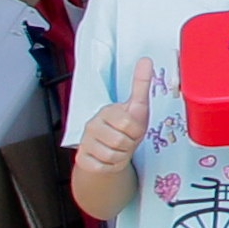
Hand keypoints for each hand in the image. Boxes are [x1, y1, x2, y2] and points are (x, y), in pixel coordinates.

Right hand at [71, 51, 158, 189]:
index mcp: (107, 111)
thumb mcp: (137, 107)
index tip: (133, 129)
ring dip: (122, 157)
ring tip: (120, 150)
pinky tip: (110, 160)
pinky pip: (103, 167)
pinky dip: (112, 167)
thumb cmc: (124, 128)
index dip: (137, 131)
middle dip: (130, 145)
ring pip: (113, 156)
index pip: (128, 123)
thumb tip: (146, 60)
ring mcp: (85, 142)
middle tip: (127, 141)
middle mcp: (92, 125)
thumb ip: (141, 84)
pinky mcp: (82, 159)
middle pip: (121, 141)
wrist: (107, 152)